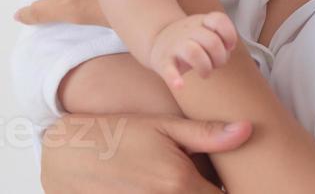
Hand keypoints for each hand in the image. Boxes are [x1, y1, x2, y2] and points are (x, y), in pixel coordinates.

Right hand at [40, 113, 250, 193]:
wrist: (66, 153)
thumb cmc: (118, 135)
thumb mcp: (162, 127)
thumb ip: (207, 134)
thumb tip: (248, 129)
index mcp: (180, 183)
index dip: (225, 191)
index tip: (223, 183)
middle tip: (201, 182)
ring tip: (174, 184)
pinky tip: (152, 188)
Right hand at [147, 12, 239, 88]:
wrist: (158, 40)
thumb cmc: (190, 40)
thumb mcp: (206, 31)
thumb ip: (221, 39)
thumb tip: (228, 49)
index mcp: (201, 22)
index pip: (219, 20)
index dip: (229, 35)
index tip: (228, 46)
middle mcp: (188, 31)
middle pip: (212, 42)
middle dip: (220, 59)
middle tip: (215, 64)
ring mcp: (175, 45)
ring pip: (194, 52)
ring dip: (205, 68)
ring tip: (204, 74)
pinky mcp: (163, 62)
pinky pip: (169, 70)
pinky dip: (174, 78)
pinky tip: (179, 85)